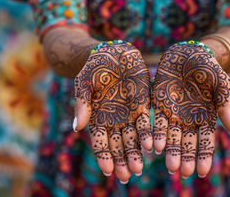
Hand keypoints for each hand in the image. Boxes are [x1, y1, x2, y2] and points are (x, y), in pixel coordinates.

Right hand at [73, 41, 150, 182]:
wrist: (113, 53)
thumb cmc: (94, 68)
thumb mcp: (84, 83)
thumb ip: (82, 104)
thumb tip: (78, 128)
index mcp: (96, 119)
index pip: (99, 143)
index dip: (103, 157)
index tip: (108, 171)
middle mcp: (113, 121)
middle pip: (117, 146)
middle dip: (121, 161)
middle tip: (126, 176)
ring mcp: (128, 115)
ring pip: (133, 140)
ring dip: (135, 154)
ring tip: (139, 169)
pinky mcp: (143, 106)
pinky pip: (147, 124)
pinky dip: (149, 136)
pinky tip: (152, 147)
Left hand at [152, 42, 229, 178]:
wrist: (189, 52)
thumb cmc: (210, 68)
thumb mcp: (222, 84)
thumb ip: (226, 106)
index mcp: (208, 117)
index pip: (206, 142)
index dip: (204, 157)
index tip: (202, 171)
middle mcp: (190, 120)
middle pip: (188, 144)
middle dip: (186, 158)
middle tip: (183, 172)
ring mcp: (174, 114)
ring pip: (172, 138)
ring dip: (171, 152)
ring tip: (171, 168)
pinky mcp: (160, 106)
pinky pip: (157, 124)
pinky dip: (156, 135)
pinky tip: (155, 147)